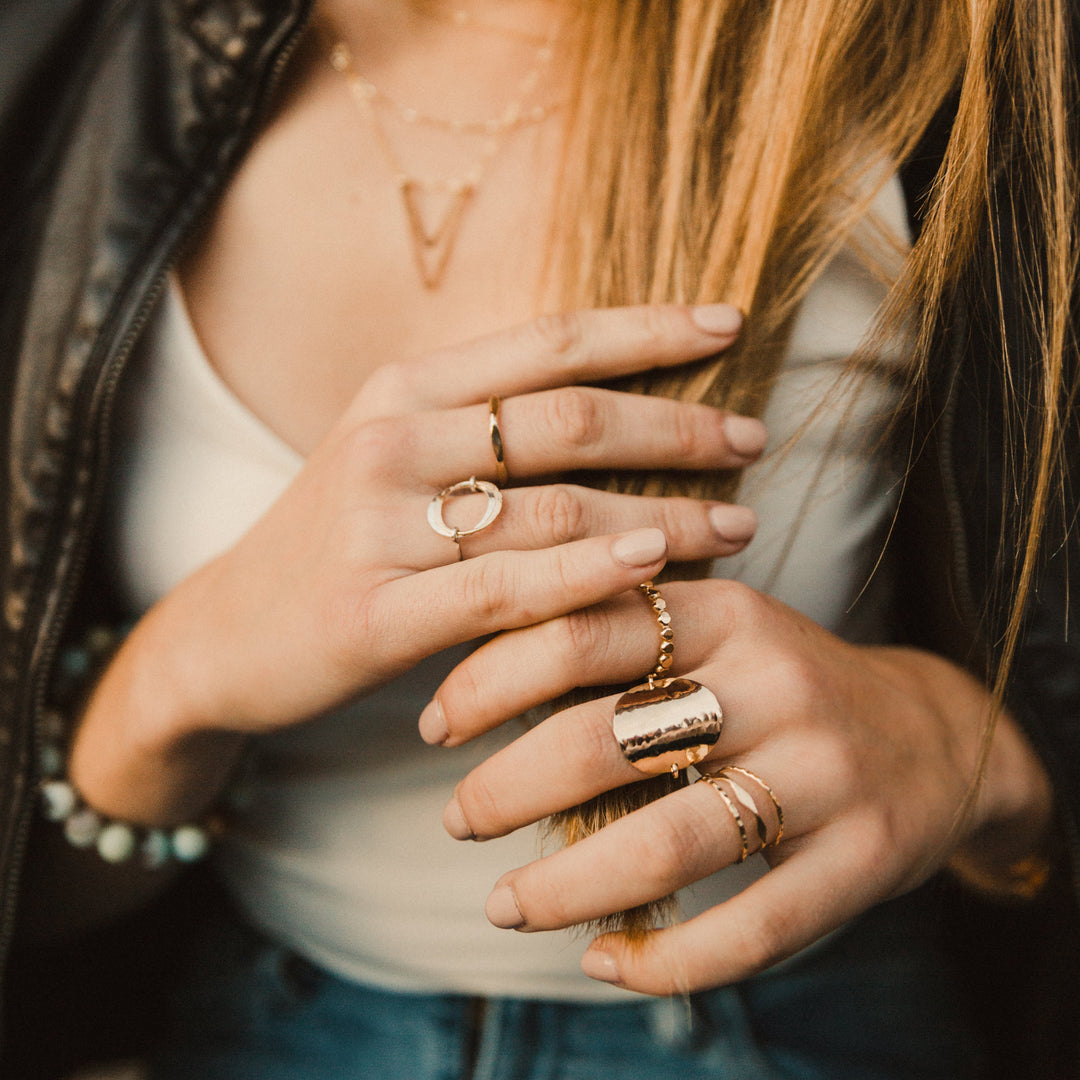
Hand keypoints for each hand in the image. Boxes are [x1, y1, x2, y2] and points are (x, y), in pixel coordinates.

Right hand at [73, 303, 762, 818]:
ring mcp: (380, 525)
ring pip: (552, 507)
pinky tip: (653, 568)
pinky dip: (588, 575)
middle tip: (755, 441)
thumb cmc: (336, 543)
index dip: (648, 329)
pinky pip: (504, 589)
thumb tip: (614, 413)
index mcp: (406, 389)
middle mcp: (393, 439)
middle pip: (567, 419)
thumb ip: (484, 429)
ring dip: (663, 513)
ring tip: (738, 524)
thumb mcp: (395, 459)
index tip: (730, 325)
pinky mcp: (375, 612)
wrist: (224, 633)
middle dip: (677, 428)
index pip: (550, 341)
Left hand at [431, 578, 1054, 993]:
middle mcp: (776, 682)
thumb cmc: (784, 685)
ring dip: (564, 885)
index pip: (582, 629)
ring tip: (503, 905)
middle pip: (605, 739)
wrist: (936, 738)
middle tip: (456, 818)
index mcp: (727, 612)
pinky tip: (602, 961)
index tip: (434, 724)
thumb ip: (624, 638)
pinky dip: (661, 959)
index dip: (489, 678)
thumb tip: (479, 683)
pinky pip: (747, 930)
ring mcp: (824, 773)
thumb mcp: (718, 631)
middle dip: (504, 787)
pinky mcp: (863, 859)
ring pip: (666, 844)